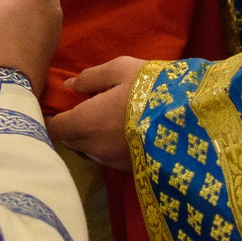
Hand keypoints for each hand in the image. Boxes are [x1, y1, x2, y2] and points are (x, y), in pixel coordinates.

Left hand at [47, 56, 142, 170]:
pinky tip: (123, 132)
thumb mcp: (121, 70)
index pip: (52, 128)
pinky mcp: (130, 170)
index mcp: (85, 123)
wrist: (191, 121)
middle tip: (81, 109)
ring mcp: (112, 162)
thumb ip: (91, 78)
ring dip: (90, 138)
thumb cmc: (152, 89)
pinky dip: (108, 146)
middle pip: (68, 141)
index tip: (54, 108)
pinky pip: (109, 157)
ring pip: (89, 150)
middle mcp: (93, 148)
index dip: (49, 118)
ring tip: (105, 120)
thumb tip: (69, 85)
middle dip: (70, 127)